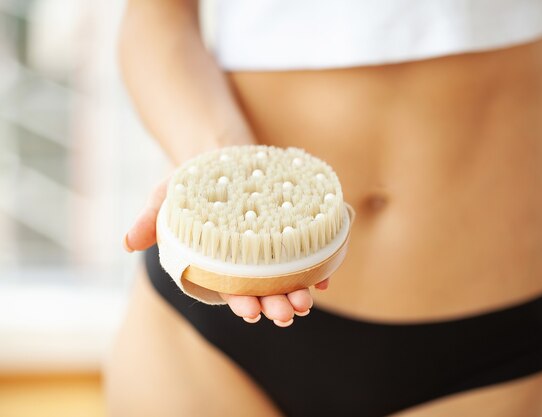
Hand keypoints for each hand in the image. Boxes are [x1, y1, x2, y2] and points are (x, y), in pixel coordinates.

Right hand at [123, 178, 329, 326]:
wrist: (221, 156)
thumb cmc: (192, 183)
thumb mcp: (167, 197)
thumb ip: (151, 220)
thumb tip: (128, 242)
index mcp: (219, 263)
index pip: (231, 291)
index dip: (242, 304)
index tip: (252, 314)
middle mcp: (247, 262)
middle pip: (264, 290)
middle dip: (276, 305)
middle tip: (287, 312)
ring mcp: (271, 248)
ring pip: (287, 277)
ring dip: (299, 291)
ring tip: (307, 298)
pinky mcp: (291, 229)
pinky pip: (308, 251)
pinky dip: (318, 266)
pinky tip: (325, 276)